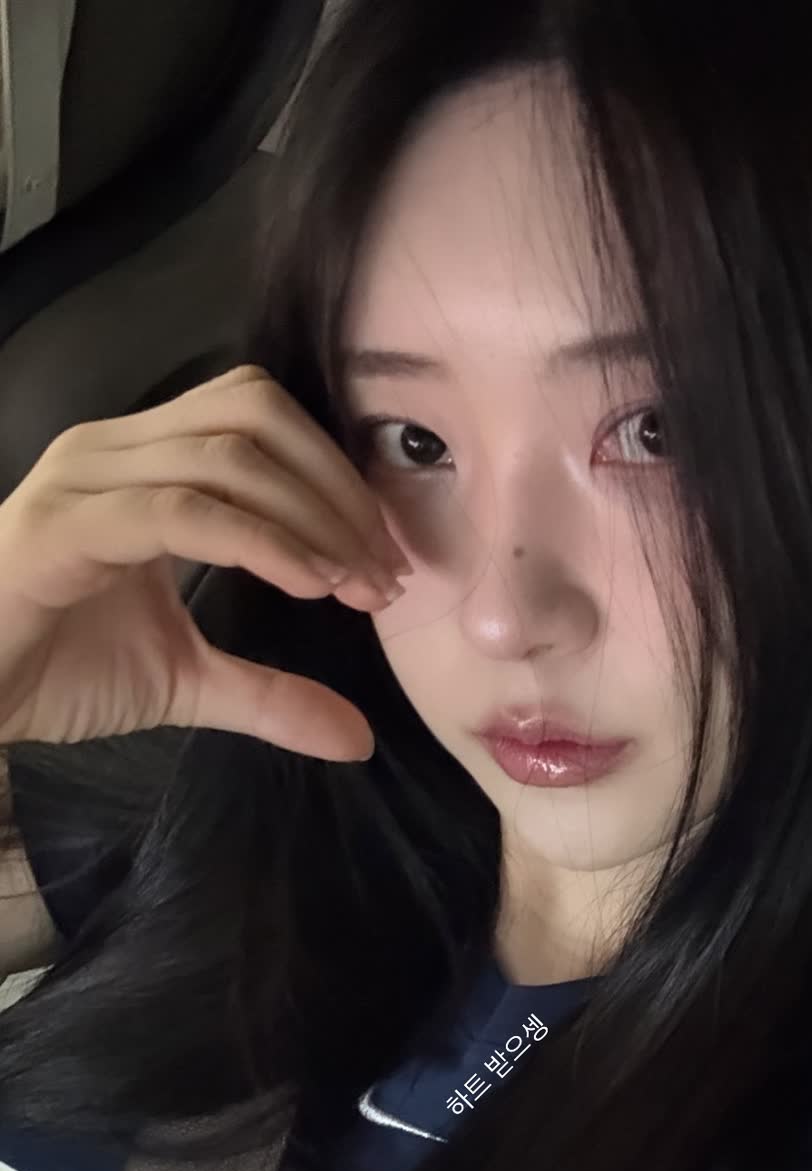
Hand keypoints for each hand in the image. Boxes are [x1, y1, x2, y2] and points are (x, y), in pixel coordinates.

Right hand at [0, 363, 411, 759]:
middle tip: (382, 572)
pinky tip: (305, 583)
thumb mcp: (186, 682)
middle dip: (336, 490)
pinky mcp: (63, 528)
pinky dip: (258, 541)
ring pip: (226, 456)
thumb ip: (270, 695)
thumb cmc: (52, 670)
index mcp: (142, 462)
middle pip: (255, 416)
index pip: (259, 419)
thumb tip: (358, 738)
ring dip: (310, 519)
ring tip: (353, 584)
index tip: (385, 560)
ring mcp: (84, 480)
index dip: (335, 477)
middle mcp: (112, 450)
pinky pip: (180, 511)